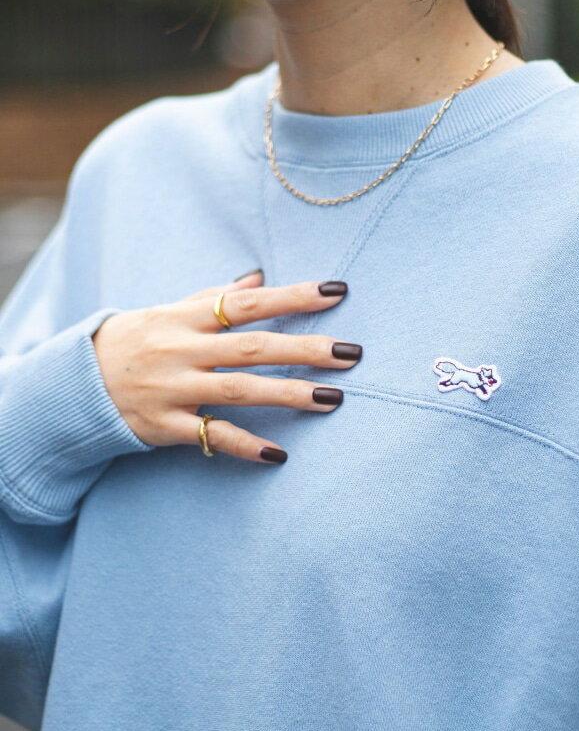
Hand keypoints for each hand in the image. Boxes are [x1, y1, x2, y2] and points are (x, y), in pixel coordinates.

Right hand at [91, 270, 359, 462]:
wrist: (73, 382)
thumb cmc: (134, 340)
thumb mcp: (168, 311)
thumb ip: (214, 297)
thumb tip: (259, 277)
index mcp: (186, 317)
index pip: (250, 302)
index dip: (293, 296)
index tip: (336, 291)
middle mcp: (183, 350)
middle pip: (253, 347)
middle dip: (305, 349)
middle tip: (352, 352)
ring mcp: (174, 389)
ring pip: (239, 390)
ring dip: (290, 394)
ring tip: (334, 397)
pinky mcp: (165, 426)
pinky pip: (211, 436)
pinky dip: (244, 444)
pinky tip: (278, 453)